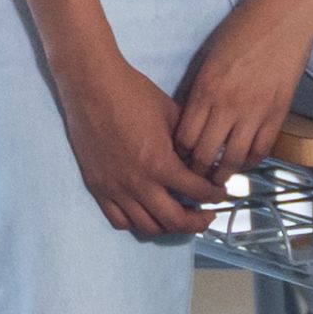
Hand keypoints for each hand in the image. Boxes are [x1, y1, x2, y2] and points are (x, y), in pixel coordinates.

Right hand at [56, 45, 219, 241]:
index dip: (215, 195)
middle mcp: (138, 183)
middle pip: (175, 220)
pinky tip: (148, 213)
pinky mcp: (98, 187)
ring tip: (179, 217)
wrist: (92, 86)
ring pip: (148, 227)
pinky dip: (138, 222)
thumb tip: (202, 157)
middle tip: (206, 216)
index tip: (220, 194)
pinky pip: (119, 220)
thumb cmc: (132, 94)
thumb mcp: (171, 114)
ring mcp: (116, 189)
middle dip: (197, 222)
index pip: (197, 191)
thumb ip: (188, 141)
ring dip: (169, 226)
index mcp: (160, 163)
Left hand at [167, 0, 312, 179]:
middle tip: (195, 180)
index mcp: (205, 89)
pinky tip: (246, 163)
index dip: (178, 155)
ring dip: (224, 174)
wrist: (284, 13)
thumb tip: (189, 116)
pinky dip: (252, 162)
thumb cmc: (243, 27)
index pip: (184, 138)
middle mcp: (226, 105)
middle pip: (205, 154)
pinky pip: (262, 149)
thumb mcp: (209, 56)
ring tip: (219, 181)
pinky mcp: (278, 112)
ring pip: (233, 159)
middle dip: (197, 173)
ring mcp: (254, 111)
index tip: (178, 161)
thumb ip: (198, 87)